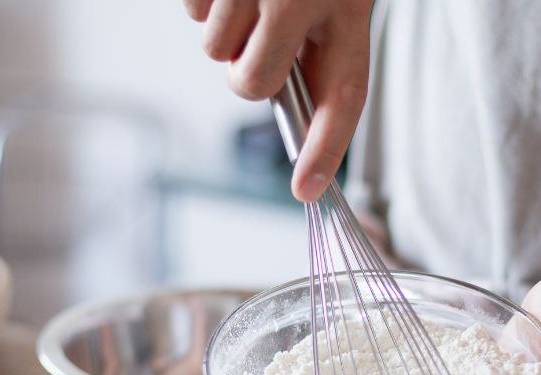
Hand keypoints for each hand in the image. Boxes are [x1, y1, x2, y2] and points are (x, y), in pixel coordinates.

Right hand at [184, 0, 373, 201]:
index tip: (308, 189)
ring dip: (224, 28)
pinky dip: (203, 1)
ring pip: (215, 50)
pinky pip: (192, 13)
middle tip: (261, 35)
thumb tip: (282, 98)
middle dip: (247, 71)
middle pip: (255, 84)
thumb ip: (315, 45)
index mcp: (348, 6)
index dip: (325, 150)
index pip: (342, 96)